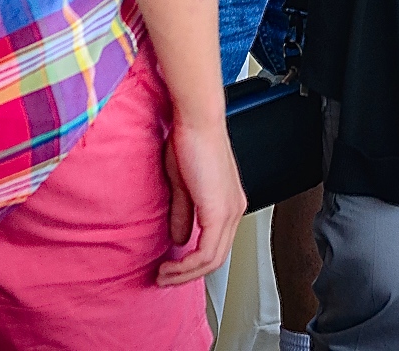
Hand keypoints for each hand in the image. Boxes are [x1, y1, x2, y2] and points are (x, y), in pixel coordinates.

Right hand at [156, 115, 246, 286]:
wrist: (197, 121)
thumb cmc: (189, 142)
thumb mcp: (182, 186)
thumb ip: (183, 213)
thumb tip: (180, 239)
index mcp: (229, 202)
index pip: (216, 244)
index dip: (193, 262)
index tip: (170, 267)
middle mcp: (235, 209)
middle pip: (216, 258)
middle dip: (187, 274)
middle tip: (164, 278)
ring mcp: (231, 212)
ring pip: (213, 260)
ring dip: (185, 274)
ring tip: (163, 275)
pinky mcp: (220, 212)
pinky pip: (206, 253)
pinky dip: (187, 265)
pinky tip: (171, 265)